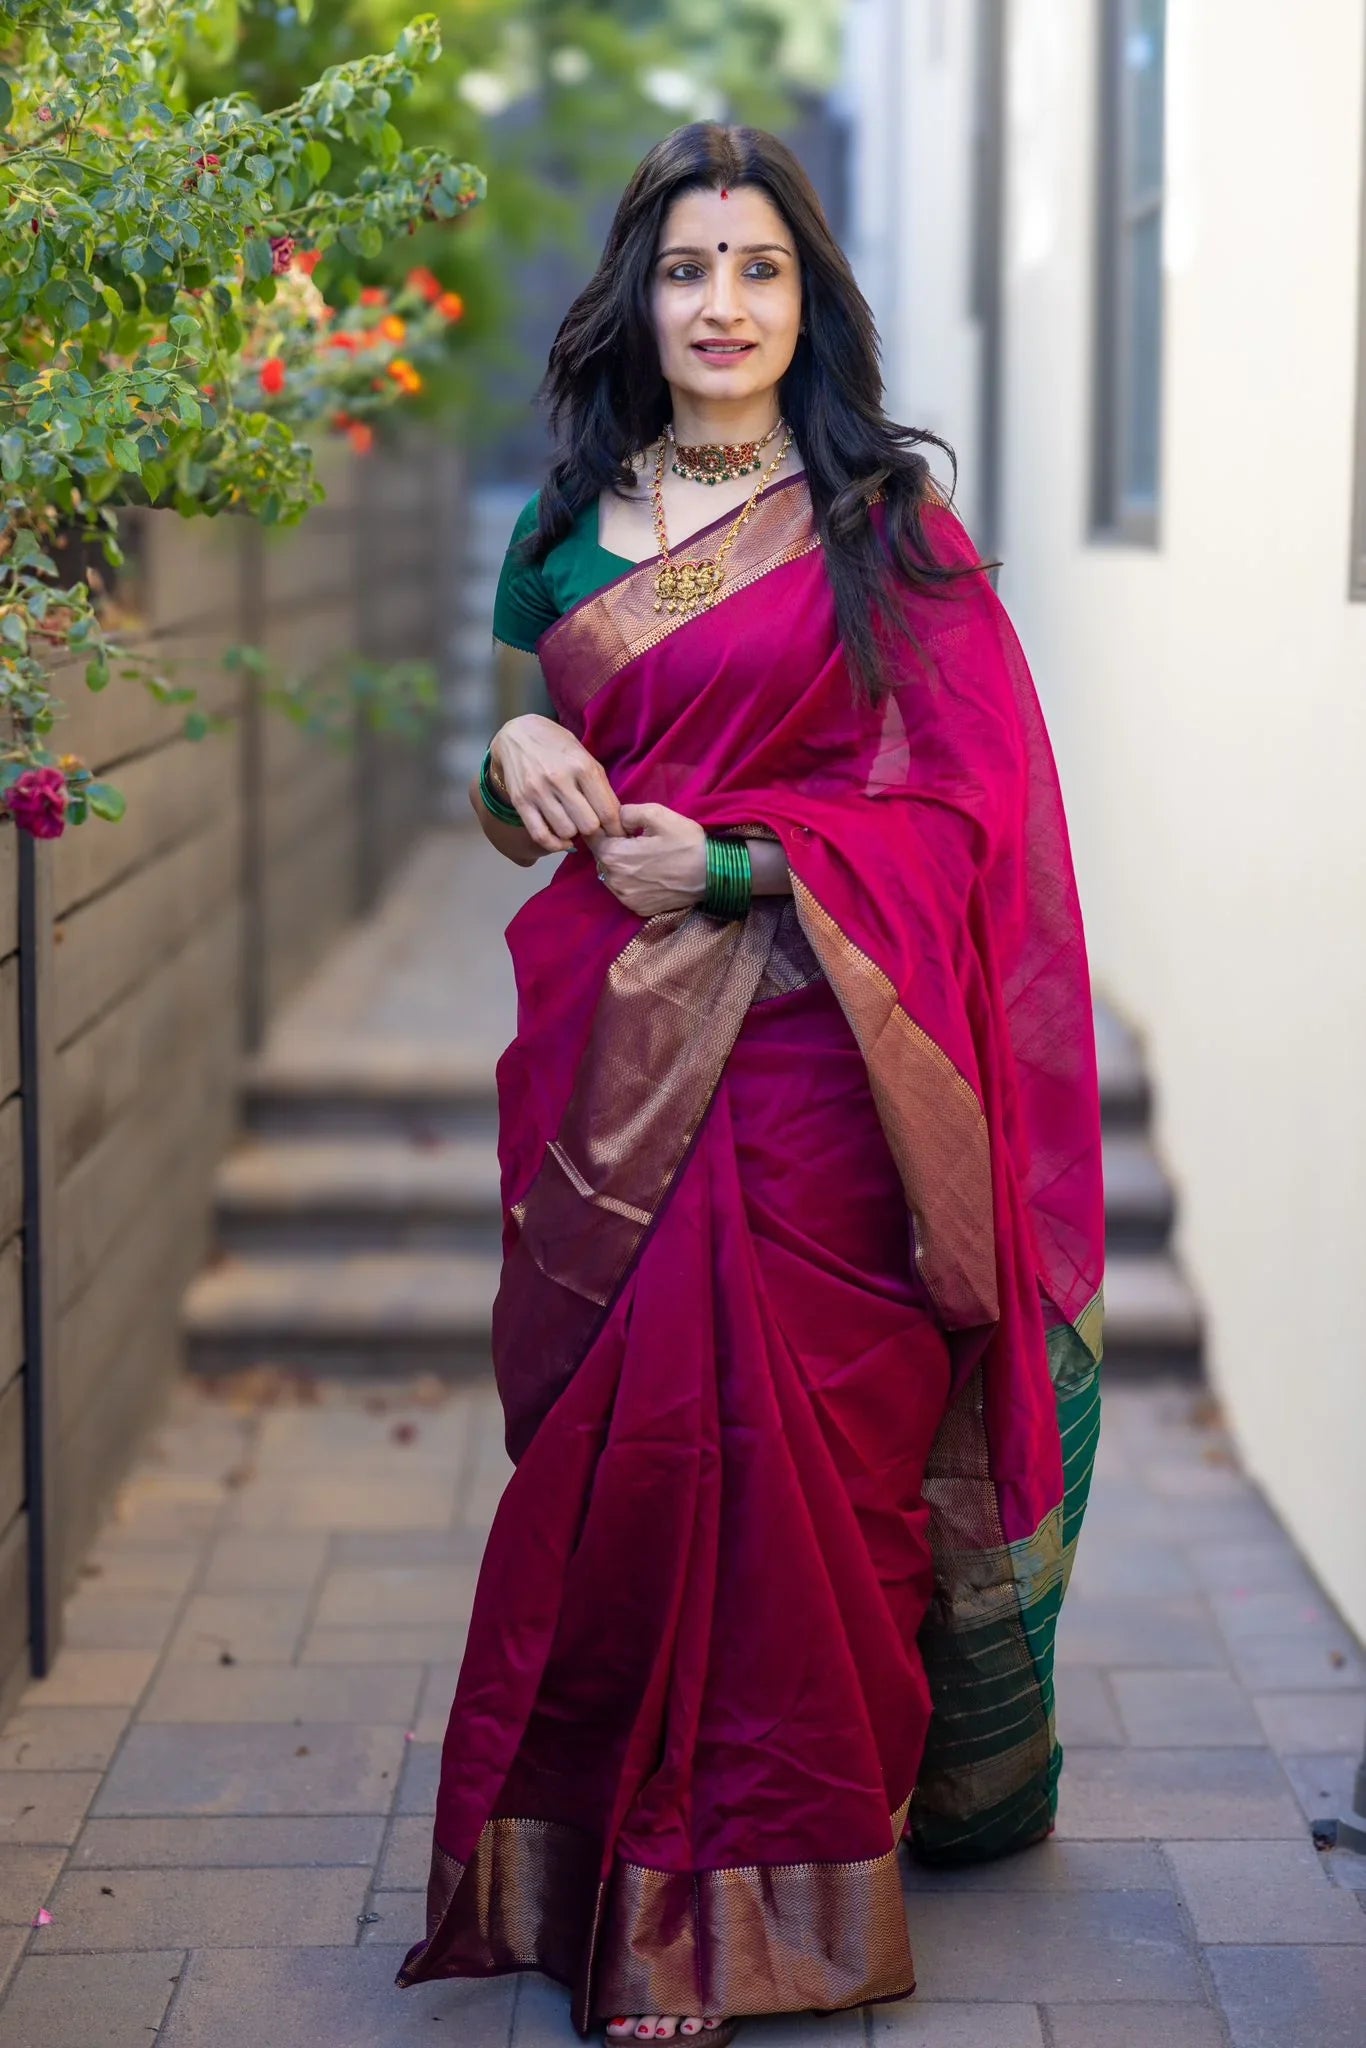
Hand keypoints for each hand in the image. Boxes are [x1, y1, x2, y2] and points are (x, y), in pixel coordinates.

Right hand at [490, 714, 622, 852]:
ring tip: (573, 823)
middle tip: (593, 827)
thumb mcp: (585, 757)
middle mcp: (560, 779)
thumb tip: (616, 819)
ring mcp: (538, 791)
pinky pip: (541, 835)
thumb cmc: (557, 746)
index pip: (607, 811)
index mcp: (583, 766)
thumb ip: (600, 786)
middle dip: (595, 830)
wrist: (517, 734)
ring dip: (573, 834)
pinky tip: (561, 839)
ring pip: (566, 832)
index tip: (617, 834)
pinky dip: (554, 844)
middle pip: (588, 826)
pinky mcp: (521, 802)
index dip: (616, 829)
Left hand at [587, 802, 707, 916]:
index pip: (592, 838)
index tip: (616, 823)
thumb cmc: (686, 842)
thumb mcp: (658, 814)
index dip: (602, 827)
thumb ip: (628, 812)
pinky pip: (624, 890)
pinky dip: (630, 881)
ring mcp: (626, 898)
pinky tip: (648, 872)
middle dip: (612, 846)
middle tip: (633, 838)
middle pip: (601, 858)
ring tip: (642, 855)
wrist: (713, 875)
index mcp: (615, 856)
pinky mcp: (638, 908)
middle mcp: (614, 881)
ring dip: (620, 865)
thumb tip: (617, 817)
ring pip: (611, 875)